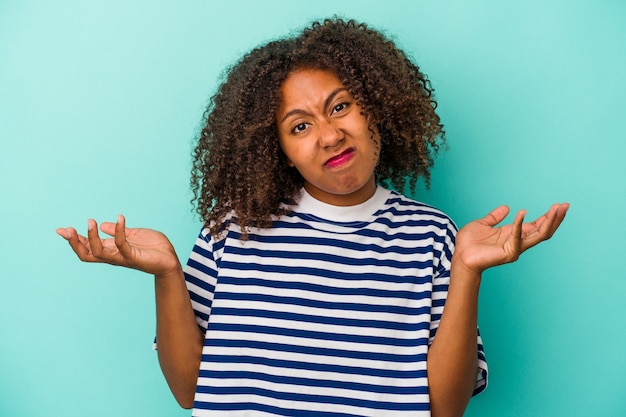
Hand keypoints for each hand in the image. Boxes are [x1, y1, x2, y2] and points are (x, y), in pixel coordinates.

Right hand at [56, 215, 180, 276]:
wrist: (170, 259)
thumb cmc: (153, 248)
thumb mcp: (133, 235)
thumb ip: (118, 231)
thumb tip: (103, 224)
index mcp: (111, 250)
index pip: (88, 247)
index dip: (74, 240)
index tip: (62, 230)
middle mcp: (114, 256)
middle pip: (87, 254)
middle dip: (75, 243)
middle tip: (67, 230)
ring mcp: (123, 257)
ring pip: (99, 252)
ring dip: (92, 237)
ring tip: (90, 221)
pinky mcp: (134, 257)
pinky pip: (122, 244)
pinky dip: (119, 231)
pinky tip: (121, 218)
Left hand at [453, 203, 568, 274]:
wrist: (460, 256)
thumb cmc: (469, 243)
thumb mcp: (483, 224)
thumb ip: (495, 217)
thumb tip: (507, 207)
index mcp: (514, 234)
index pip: (537, 225)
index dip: (549, 216)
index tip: (560, 205)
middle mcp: (518, 241)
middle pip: (544, 231)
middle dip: (555, 218)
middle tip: (565, 206)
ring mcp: (515, 248)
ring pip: (538, 235)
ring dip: (548, 222)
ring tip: (556, 209)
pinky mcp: (508, 253)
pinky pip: (517, 237)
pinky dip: (520, 225)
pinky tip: (522, 212)